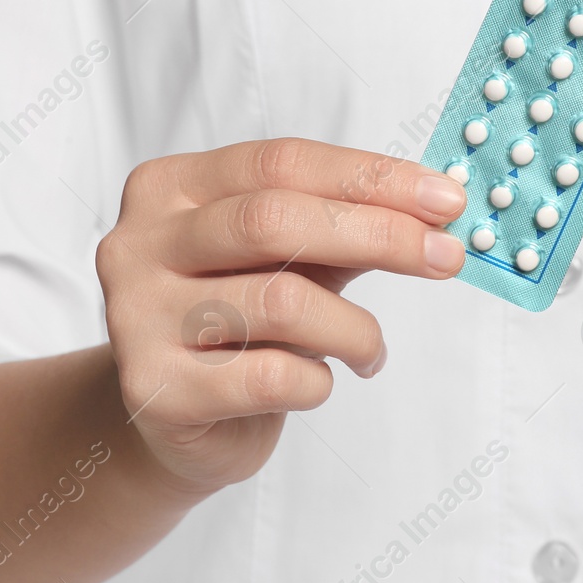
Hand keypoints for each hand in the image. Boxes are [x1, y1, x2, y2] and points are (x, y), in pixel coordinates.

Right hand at [96, 138, 466, 495]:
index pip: (281, 163)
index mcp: (169, 187)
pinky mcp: (154, 390)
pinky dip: (320, 382)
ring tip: (371, 350)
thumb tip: (434, 207)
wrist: (168, 419)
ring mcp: (137, 317)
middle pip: (273, 220)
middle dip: (378, 234)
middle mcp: (138, 243)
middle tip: (445, 258)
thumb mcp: (288, 258)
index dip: (371, 177)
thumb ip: (344, 225)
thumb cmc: (238, 322)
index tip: (445, 199)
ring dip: (355, 329)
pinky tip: (320, 383)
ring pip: (280, 302)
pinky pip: (271, 377)